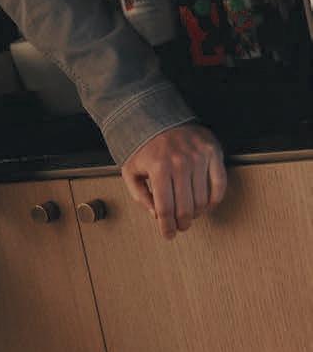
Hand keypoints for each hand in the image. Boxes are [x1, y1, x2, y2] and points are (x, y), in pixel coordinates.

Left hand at [120, 122, 226, 240]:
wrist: (160, 117)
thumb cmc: (144, 147)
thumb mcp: (131, 170)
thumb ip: (139, 195)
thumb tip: (156, 215)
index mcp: (158, 168)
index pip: (165, 208)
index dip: (166, 226)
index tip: (168, 235)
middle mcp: (180, 162)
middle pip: (185, 208)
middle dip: (182, 223)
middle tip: (180, 227)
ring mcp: (199, 157)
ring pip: (202, 200)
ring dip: (197, 213)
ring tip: (189, 214)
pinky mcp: (213, 152)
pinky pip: (219, 184)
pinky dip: (214, 200)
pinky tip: (206, 205)